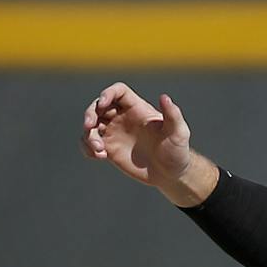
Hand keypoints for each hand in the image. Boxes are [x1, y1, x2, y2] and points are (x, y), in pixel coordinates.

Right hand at [81, 84, 206, 201]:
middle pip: (98, 106)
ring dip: (89, 135)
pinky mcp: (109, 148)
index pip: (118, 92)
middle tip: (89, 126)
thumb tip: (164, 97)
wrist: (170, 174)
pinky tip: (99, 156)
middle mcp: (123, 118)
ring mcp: (114, 132)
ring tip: (100, 150)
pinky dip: (87, 148)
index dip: (108, 93)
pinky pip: (89, 143)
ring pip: (91, 125)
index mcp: (138, 109)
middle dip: (90, 113)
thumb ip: (173, 116)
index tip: (103, 104)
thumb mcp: (179, 134)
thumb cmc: (177, 152)